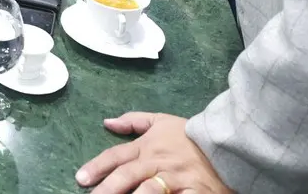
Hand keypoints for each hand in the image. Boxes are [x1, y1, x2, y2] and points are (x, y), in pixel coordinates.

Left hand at [76, 112, 228, 193]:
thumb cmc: (190, 136)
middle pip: (127, 175)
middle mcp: (158, 163)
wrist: (227, 143)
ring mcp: (176, 179)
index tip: (81, 179)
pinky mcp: (195, 193)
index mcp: (148, 147)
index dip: (97, 167)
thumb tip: (108, 122)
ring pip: (149, 190)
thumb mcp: (162, 121)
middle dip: (107, 188)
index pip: (117, 156)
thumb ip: (134, 121)